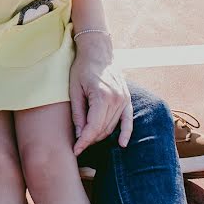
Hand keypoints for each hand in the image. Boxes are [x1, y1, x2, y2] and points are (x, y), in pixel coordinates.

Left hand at [69, 33, 132, 155]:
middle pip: (104, 129)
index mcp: (102, 97)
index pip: (94, 127)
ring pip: (113, 126)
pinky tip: (122, 144)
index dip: (84, 141)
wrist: (98, 52)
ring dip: (101, 136)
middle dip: (90, 139)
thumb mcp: (74, 90)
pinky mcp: (127, 99)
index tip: (75, 150)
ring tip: (87, 140)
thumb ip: (78, 113)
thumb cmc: (82, 69)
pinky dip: (126, 132)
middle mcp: (116, 100)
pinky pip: (128, 120)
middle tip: (78, 145)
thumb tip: (78, 135)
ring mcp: (124, 100)